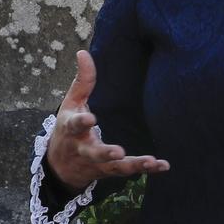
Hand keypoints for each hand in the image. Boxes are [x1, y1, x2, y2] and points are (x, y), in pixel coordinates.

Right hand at [45, 50, 168, 190]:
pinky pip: (127, 171)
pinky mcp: (109, 171)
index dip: (81, 122)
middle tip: (118, 152)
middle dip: (105, 152)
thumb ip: (81, 81)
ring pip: (114, 166)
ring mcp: (97, 162)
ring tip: (149, 161)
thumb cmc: (67, 128)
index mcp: (71, 128)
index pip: (74, 124)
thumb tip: (83, 52)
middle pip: (94, 152)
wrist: (60, 166)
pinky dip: (145, 169)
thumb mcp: (70, 104)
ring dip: (132, 164)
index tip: (90, 119)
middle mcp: (83, 148)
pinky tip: (163, 165)